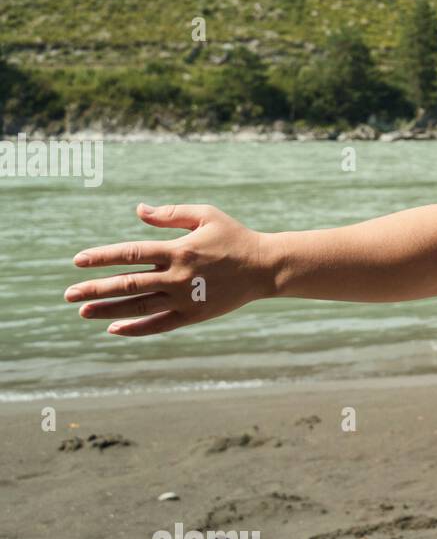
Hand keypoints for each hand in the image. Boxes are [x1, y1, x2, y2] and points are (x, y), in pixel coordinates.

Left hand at [65, 203, 273, 336]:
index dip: (103, 256)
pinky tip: (113, 328)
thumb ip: (171, 214)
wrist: (264, 267)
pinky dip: (135, 328)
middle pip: (128, 283)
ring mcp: (185, 298)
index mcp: (179, 249)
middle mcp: (178, 275)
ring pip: (138, 306)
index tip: (78, 260)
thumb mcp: (206, 215)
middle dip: (95, 288)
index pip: (132, 253)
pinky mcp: (193, 315)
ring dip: (108, 309)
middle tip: (69, 293)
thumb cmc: (234, 236)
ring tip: (83, 311)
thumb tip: (139, 210)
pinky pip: (158, 325)